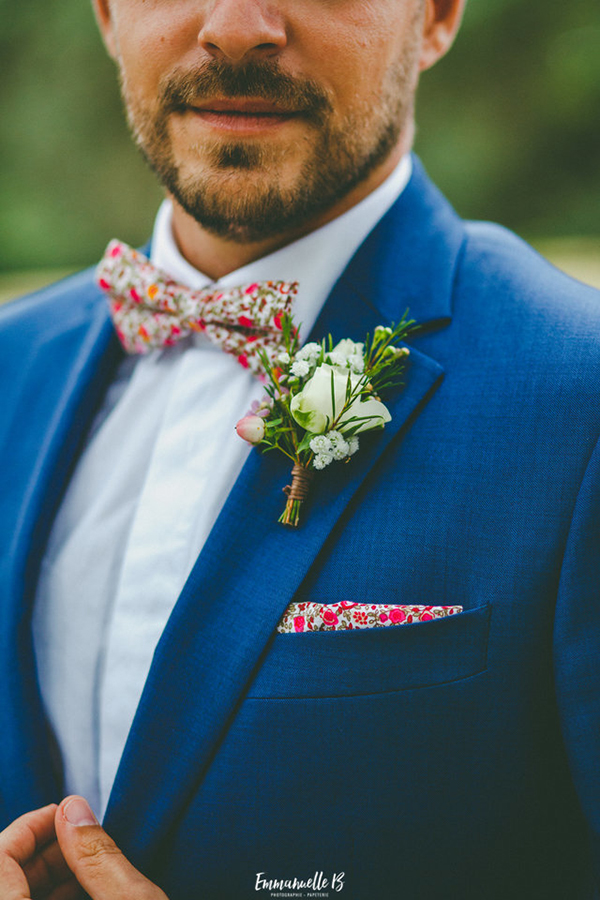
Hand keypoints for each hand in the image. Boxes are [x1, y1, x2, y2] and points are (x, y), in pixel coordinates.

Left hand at [0, 796, 168, 899]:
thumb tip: (74, 808)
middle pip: (4, 879)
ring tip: (89, 862)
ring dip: (49, 876)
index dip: (28, 826)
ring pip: (16, 899)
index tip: (63, 812)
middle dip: (44, 849)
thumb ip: (99, 855)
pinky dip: (52, 899)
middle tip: (82, 833)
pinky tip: (87, 892)